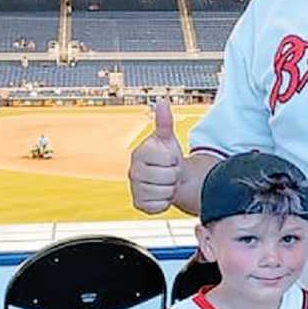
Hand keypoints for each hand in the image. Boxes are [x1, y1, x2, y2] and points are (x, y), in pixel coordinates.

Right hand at [129, 97, 182, 213]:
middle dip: (173, 175)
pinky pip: (159, 206)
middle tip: (168, 172)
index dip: (174, 160)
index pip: (168, 160)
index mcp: (139, 153)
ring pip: (165, 193)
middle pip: (167, 178)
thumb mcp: (167, 139)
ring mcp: (134, 189)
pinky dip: (165, 202)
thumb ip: (164, 122)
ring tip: (165, 182)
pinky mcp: (138, 204)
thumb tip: (162, 102)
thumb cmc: (167, 156)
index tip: (169, 158)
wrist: (167, 176)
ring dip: (170, 189)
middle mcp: (133, 171)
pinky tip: (161, 193)